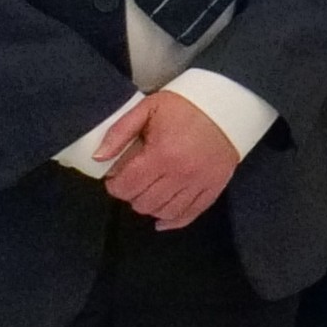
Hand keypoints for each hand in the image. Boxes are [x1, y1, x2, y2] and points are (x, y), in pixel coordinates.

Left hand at [98, 90, 240, 229]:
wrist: (228, 105)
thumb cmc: (184, 106)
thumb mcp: (147, 109)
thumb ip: (119, 132)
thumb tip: (98, 158)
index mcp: (161, 154)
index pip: (127, 186)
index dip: (114, 185)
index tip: (115, 177)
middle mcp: (180, 174)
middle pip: (143, 203)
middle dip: (131, 195)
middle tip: (133, 181)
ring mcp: (199, 183)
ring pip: (164, 212)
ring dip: (150, 206)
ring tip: (148, 192)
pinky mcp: (214, 187)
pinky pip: (190, 214)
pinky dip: (173, 221)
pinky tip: (161, 220)